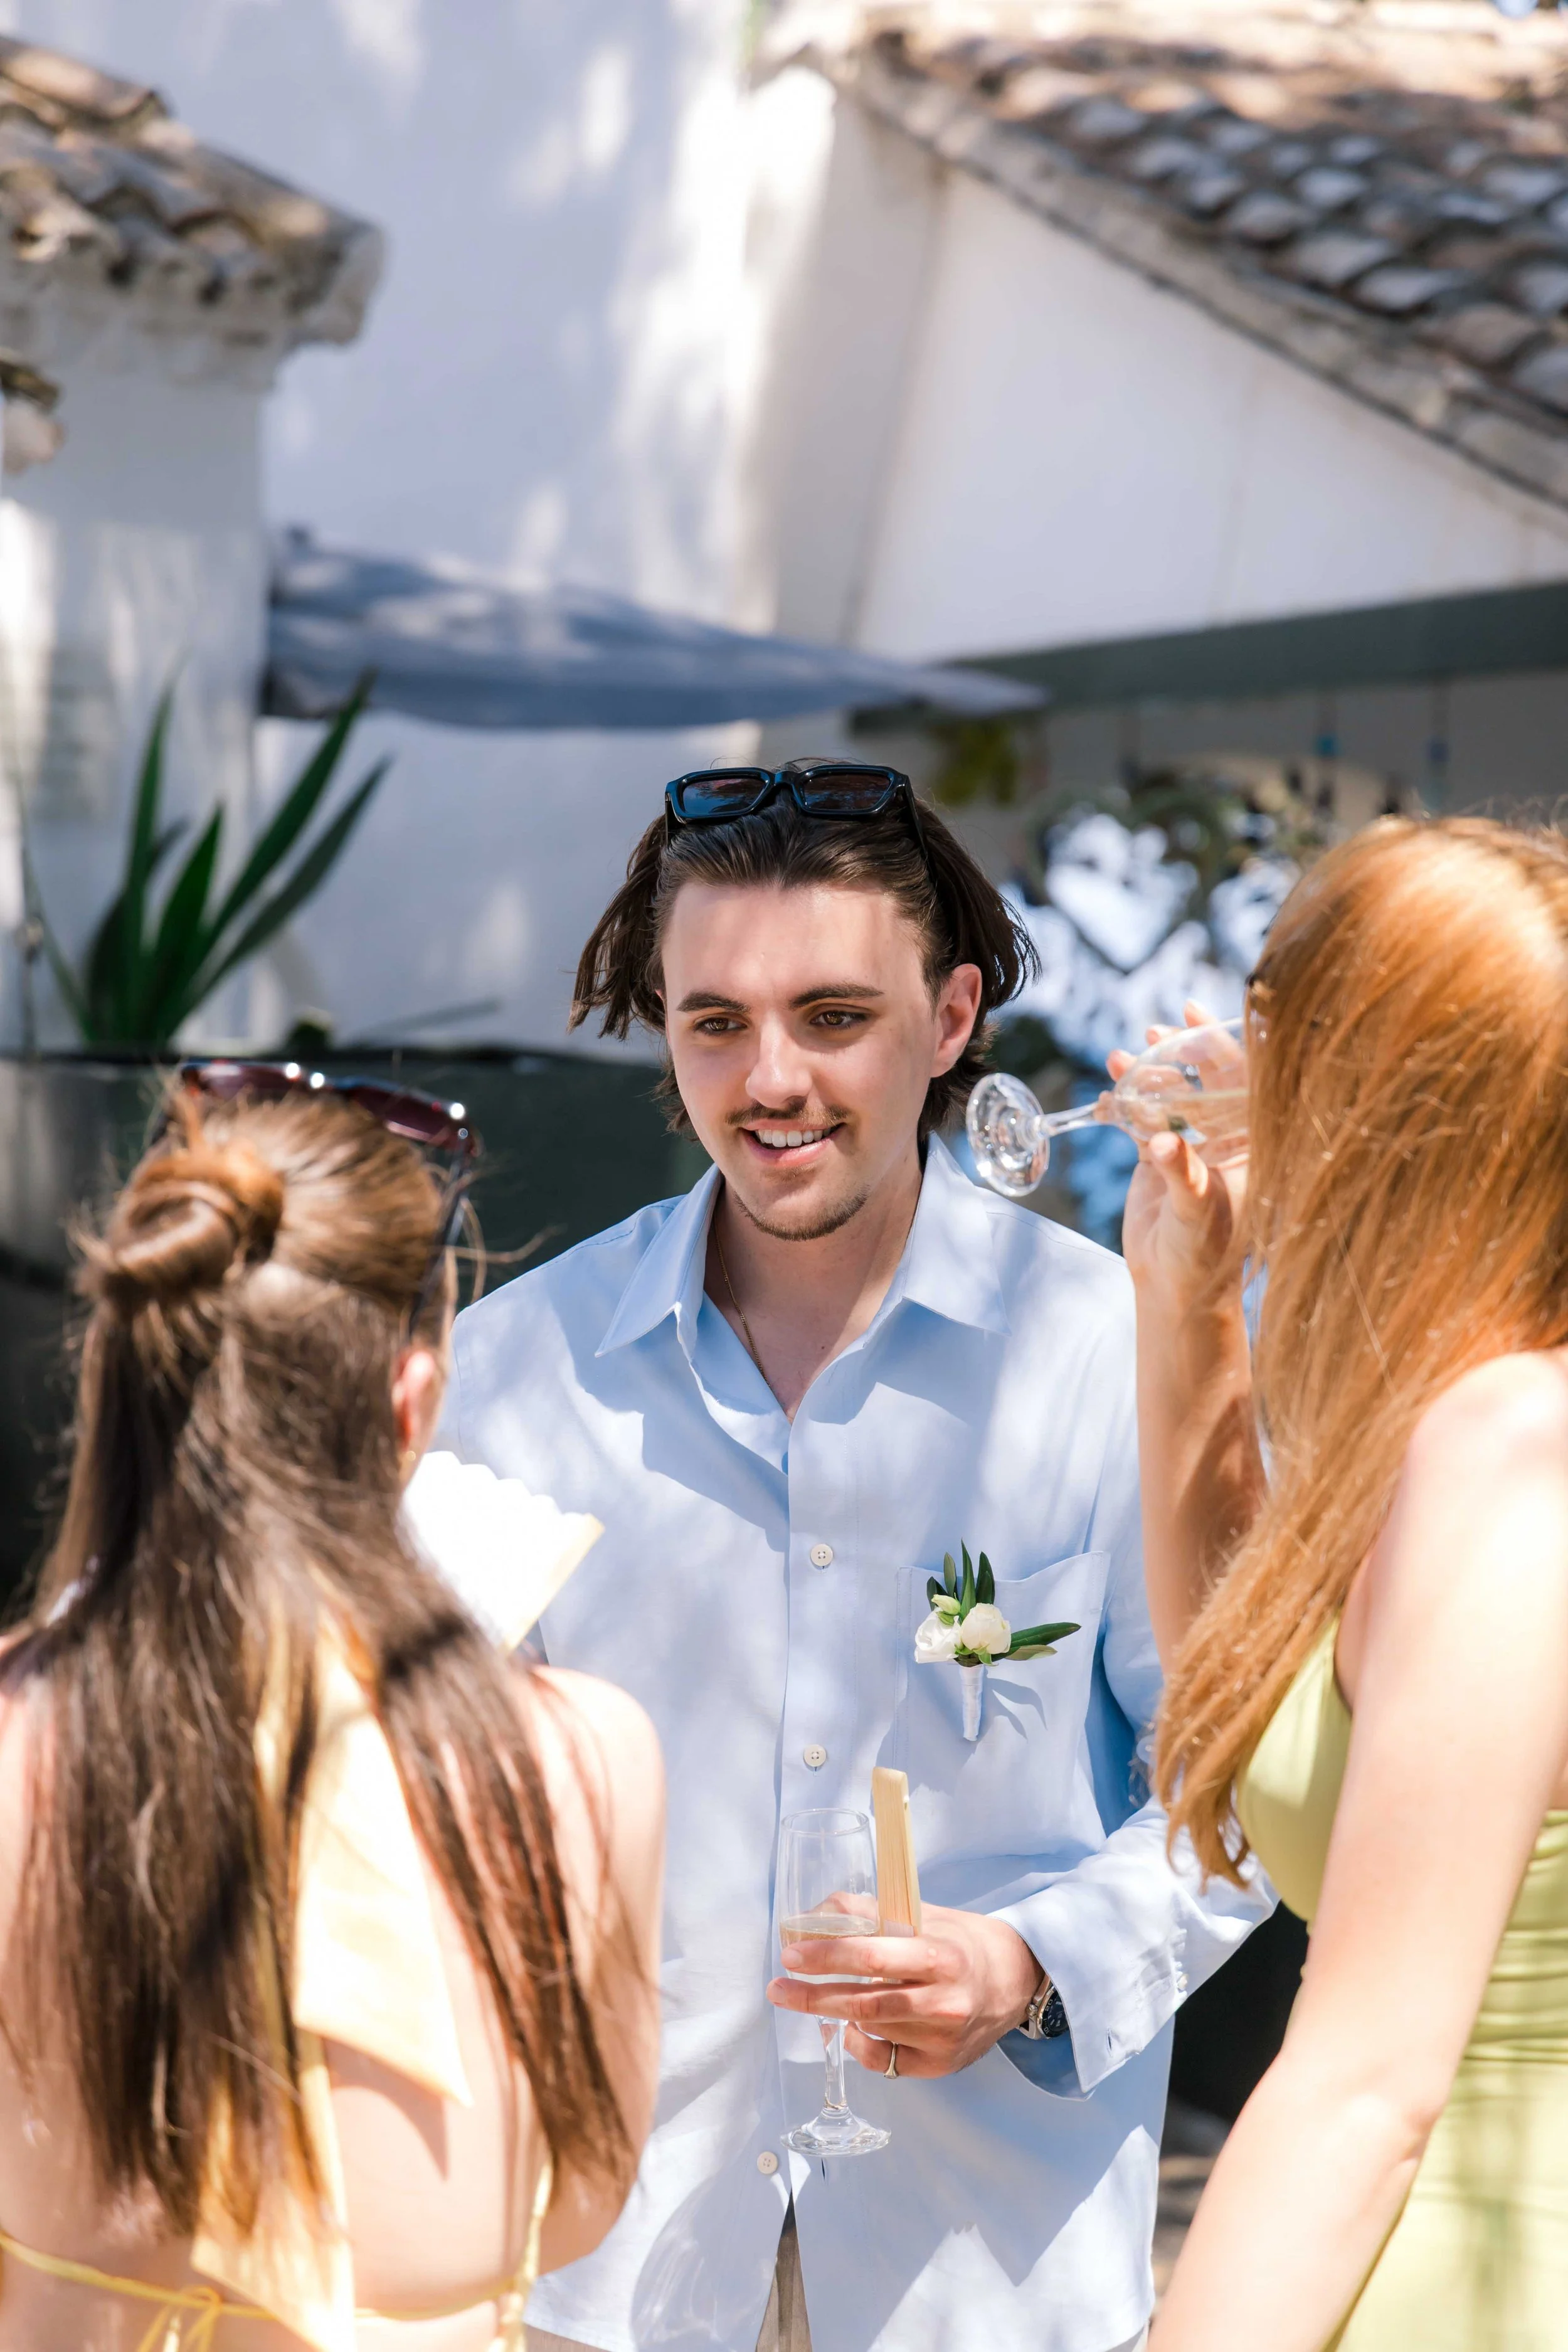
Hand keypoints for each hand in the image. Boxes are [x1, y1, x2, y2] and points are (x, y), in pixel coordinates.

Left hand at [766, 1904, 1042, 2077]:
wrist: (1015, 1979)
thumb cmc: (960, 1941)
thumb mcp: (923, 1914)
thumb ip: (871, 1914)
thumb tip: (813, 1917)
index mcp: (941, 1955)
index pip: (874, 1956)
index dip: (828, 1956)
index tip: (792, 1954)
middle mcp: (945, 2002)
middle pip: (866, 2002)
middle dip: (814, 1996)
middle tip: (778, 1988)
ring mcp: (943, 2039)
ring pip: (872, 2030)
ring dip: (833, 2014)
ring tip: (809, 1998)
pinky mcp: (941, 2066)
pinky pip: (884, 2061)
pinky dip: (860, 2042)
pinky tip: (852, 2026)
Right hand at [1116, 1000, 1247, 1320]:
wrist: (1176, 1289)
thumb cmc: (1204, 1255)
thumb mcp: (1197, 1212)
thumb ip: (1182, 1174)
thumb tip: (1161, 1142)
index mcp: (1250, 1145)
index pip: (1244, 1082)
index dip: (1224, 1045)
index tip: (1198, 1017)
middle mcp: (1225, 1140)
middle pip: (1208, 1080)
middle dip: (1183, 1051)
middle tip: (1156, 1029)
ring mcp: (1192, 1147)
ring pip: (1172, 1096)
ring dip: (1148, 1074)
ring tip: (1124, 1057)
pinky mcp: (1160, 1161)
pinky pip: (1142, 1120)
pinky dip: (1124, 1104)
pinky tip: (1106, 1092)